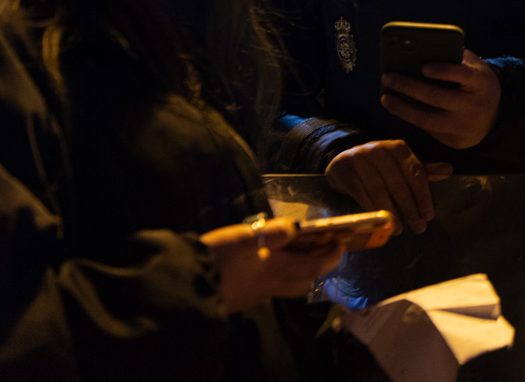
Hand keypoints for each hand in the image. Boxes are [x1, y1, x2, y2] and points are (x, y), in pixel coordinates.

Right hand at [200, 216, 345, 313]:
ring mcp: (254, 294)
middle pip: (303, 281)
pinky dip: (279, 273)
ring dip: (299, 270)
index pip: (313, 267)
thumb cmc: (213, 259)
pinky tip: (268, 261)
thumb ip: (270, 233)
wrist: (183, 286)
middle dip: (318, 266)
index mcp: (274, 270)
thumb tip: (297, 227)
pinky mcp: (241, 296)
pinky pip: (270, 286)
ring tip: (299, 250)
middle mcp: (269, 286)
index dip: (331, 256)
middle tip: (324, 247)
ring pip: (287, 285)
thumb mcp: (240, 239)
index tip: (340, 242)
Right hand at [324, 140, 451, 234]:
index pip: (415, 172)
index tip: (429, 215)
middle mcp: (379, 149)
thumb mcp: (402, 165)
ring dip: (391, 212)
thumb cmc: (380, 166)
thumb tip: (449, 169)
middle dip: (410, 207)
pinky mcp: (345, 171)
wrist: (344, 162)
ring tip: (401, 230)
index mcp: (398, 147)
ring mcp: (360, 159)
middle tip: (419, 227)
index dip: (423, 195)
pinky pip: (361, 194)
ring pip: (379, 190)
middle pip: (398, 183)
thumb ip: (424, 169)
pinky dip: (373, 210)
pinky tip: (382, 223)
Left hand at [380, 50, 500, 149]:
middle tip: (387, 76)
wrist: (492, 119)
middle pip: (437, 96)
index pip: (463, 75)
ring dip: (402, 107)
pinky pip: (426, 128)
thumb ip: (454, 59)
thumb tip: (417, 53)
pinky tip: (395, 106)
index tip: (424, 66)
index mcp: (480, 82)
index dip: (444, 71)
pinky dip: (408, 116)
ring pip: (427, 118)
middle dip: (409, 86)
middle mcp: (472, 105)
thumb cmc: (475, 84)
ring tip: (385, 97)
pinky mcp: (452, 139)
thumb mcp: (474, 68)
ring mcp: (461, 125)